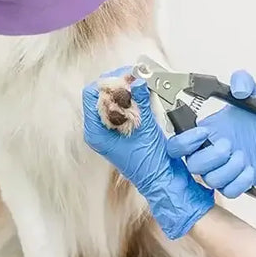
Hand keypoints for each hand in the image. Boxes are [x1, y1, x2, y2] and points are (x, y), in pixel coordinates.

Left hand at [82, 68, 214, 239]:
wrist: (163, 180)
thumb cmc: (151, 164)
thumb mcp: (145, 128)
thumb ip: (140, 101)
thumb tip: (138, 80)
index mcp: (96, 132)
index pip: (92, 94)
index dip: (109, 81)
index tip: (128, 76)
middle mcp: (99, 130)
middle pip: (101, 94)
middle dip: (120, 82)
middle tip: (138, 77)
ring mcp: (110, 130)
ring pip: (113, 98)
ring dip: (128, 89)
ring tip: (142, 84)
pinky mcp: (122, 129)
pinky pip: (123, 106)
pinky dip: (133, 98)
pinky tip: (144, 95)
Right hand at [166, 70, 255, 197]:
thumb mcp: (254, 94)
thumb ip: (243, 81)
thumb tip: (237, 89)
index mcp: (203, 133)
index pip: (177, 144)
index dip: (184, 141)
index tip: (204, 132)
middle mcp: (208, 154)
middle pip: (192, 165)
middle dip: (210, 156)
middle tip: (228, 145)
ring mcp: (221, 171)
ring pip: (211, 180)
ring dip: (228, 169)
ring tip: (243, 157)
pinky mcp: (235, 184)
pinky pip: (229, 192)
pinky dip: (239, 182)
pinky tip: (250, 169)